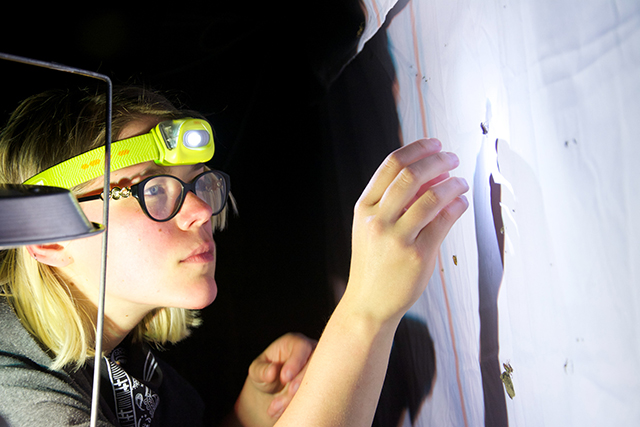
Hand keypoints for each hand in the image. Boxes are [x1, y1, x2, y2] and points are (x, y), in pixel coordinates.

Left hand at [232, 333, 316, 426]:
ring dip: (296, 397)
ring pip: (316, 383)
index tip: (285, 377)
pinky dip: (298, 405)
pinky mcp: (320, 385)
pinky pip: (316, 395)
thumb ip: (261, 369)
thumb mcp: (257, 369)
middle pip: (313, 365)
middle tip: (288, 393)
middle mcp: (311, 354)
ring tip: (275, 407)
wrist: (273, 388)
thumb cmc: (266, 371)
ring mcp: (318, 370)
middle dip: (300, 382)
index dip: (296, 362)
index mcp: (295, 343)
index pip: (302, 347)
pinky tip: (280, 410)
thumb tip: (272, 372)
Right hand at [345, 138, 468, 323]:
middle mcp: (378, 220)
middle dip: (438, 160)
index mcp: (364, 208)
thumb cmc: (373, 263)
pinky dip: (457, 205)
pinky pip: (444, 221)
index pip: (391, 165)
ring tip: (461, 182)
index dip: (417, 148)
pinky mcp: (418, 256)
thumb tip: (431, 173)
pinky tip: (461, 202)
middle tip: (452, 159)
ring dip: (453, 183)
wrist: (368, 303)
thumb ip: (392, 201)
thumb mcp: (370, 227)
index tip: (434, 144)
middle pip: (412, 175)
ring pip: (432, 197)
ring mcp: (397, 238)